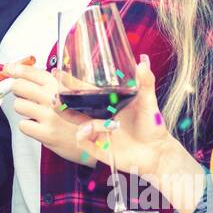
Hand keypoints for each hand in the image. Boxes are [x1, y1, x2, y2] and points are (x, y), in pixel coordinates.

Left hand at [2, 62, 90, 163]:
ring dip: (24, 108)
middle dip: (18, 89)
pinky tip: (39, 125)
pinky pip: (23, 125)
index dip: (16, 69)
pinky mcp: (46, 134)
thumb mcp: (83, 93)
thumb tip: (52, 71)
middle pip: (19, 86)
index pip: (32, 72)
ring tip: (36, 112)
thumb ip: (67, 81)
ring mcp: (49, 117)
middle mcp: (53, 99)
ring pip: (18, 106)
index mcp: (61, 85)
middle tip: (25, 94)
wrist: (100, 142)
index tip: (8, 68)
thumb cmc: (90, 116)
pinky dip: (28, 125)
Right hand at [68, 53, 181, 178]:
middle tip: (55, 94)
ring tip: (82, 115)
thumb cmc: (152, 126)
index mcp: (107, 104)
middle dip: (61, 100)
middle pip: (73, 107)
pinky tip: (92, 129)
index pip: (85, 91)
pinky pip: (81, 139)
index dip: (71, 82)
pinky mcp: (98, 147)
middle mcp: (99, 117)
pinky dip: (83, 133)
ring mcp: (98, 132)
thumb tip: (143, 60)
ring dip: (73, 115)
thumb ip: (145, 81)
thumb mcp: (148, 101)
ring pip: (75, 122)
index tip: (58, 72)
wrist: (157, 152)